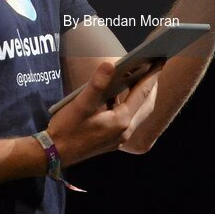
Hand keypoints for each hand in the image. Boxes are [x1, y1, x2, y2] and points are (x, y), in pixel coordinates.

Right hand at [47, 60, 162, 166]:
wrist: (54, 153)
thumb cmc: (67, 129)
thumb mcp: (80, 104)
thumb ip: (97, 84)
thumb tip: (110, 64)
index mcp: (121, 121)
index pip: (143, 93)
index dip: (152, 75)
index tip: (160, 59)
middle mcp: (124, 131)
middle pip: (146, 104)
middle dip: (152, 85)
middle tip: (154, 66)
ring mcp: (119, 137)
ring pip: (139, 112)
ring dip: (142, 96)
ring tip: (141, 77)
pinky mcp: (112, 140)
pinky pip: (129, 119)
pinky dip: (130, 104)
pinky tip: (121, 95)